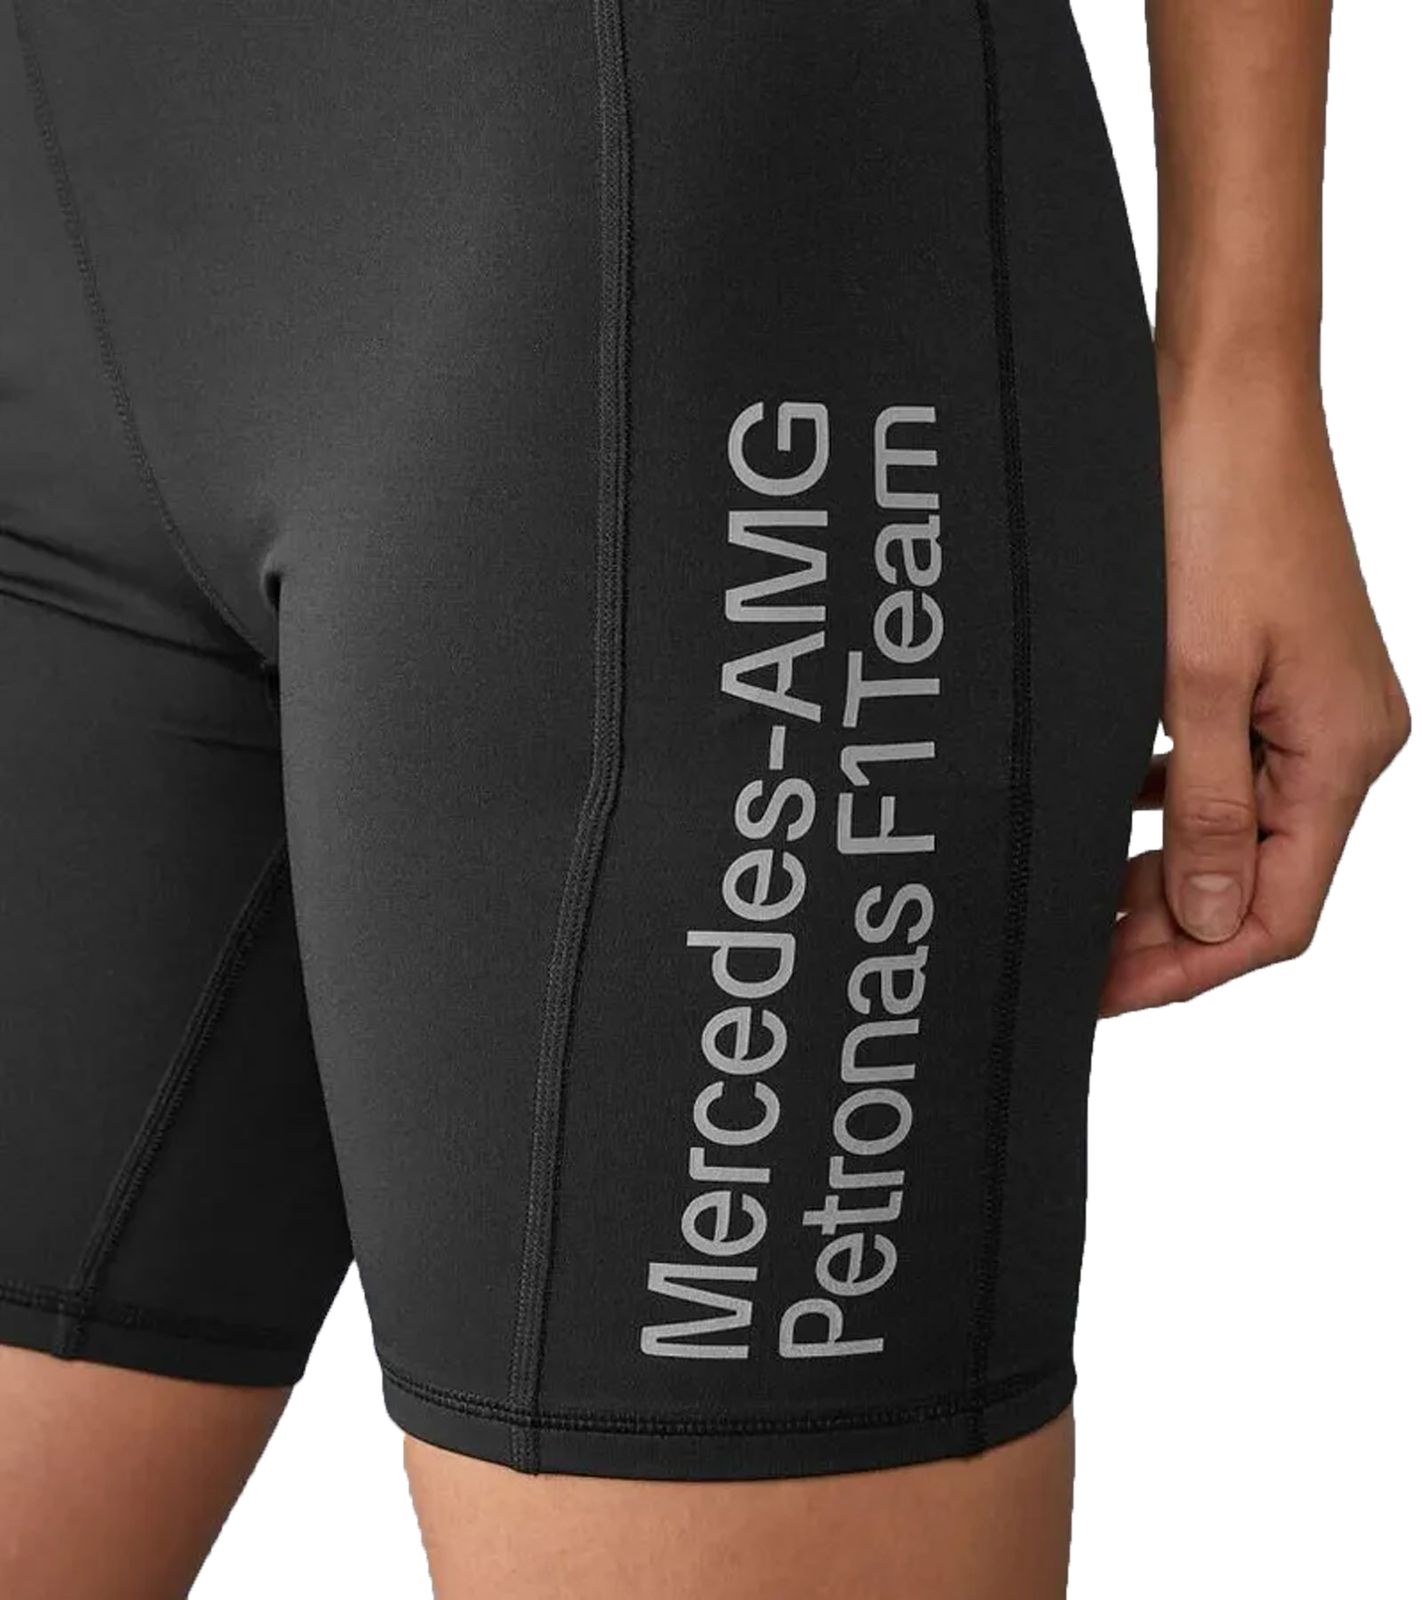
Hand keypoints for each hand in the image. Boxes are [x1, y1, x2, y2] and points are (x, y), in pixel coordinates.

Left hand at [1101, 367, 1409, 1016]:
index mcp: (1343, 751)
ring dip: (1157, 870)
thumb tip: (1212, 921)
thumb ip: (1206, 811)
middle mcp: (1338, 737)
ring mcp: (1305, 703)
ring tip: (1076, 898)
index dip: (1190, 965)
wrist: (1222, 391)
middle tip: (1072, 955)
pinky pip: (1218, 770)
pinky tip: (1099, 810)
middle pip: (1258, 878)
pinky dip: (1161, 804)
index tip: (1101, 992)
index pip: (1280, 912)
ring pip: (1232, 828)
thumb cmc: (1215, 511)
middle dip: (1166, 927)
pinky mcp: (1265, 671)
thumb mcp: (1197, 681)